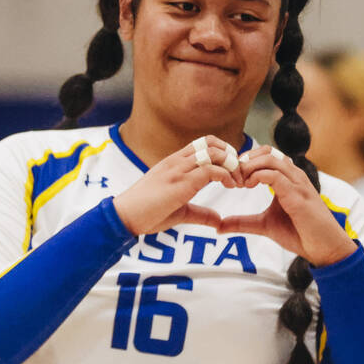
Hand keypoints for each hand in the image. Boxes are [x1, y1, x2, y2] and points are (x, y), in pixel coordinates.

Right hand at [113, 136, 242, 235]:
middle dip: (231, 156)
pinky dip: (226, 176)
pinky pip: (210, 169)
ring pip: (213, 153)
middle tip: (239, 175)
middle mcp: (177, 161)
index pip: (204, 144)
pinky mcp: (181, 182)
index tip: (233, 171)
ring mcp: (179, 169)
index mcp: (175, 163)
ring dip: (231, 165)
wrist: (125, 216)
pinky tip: (230, 186)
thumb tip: (218, 221)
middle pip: (211, 142)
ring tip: (238, 182)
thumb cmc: (147, 213)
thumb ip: (201, 214)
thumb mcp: (180, 212)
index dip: (224, 153)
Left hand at [217, 146, 356, 265]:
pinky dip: (258, 176)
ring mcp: (297, 183)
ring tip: (238, 182)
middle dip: (244, 160)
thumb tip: (219, 226)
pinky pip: (276, 175)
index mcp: (286, 178)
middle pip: (266, 151)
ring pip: (270, 159)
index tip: (230, 177)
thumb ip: (243, 222)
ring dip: (249, 167)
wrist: (323, 247)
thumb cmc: (299, 233)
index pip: (264, 155)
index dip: (244, 161)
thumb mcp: (264, 225)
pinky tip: (247, 186)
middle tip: (231, 177)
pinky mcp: (298, 195)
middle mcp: (293, 176)